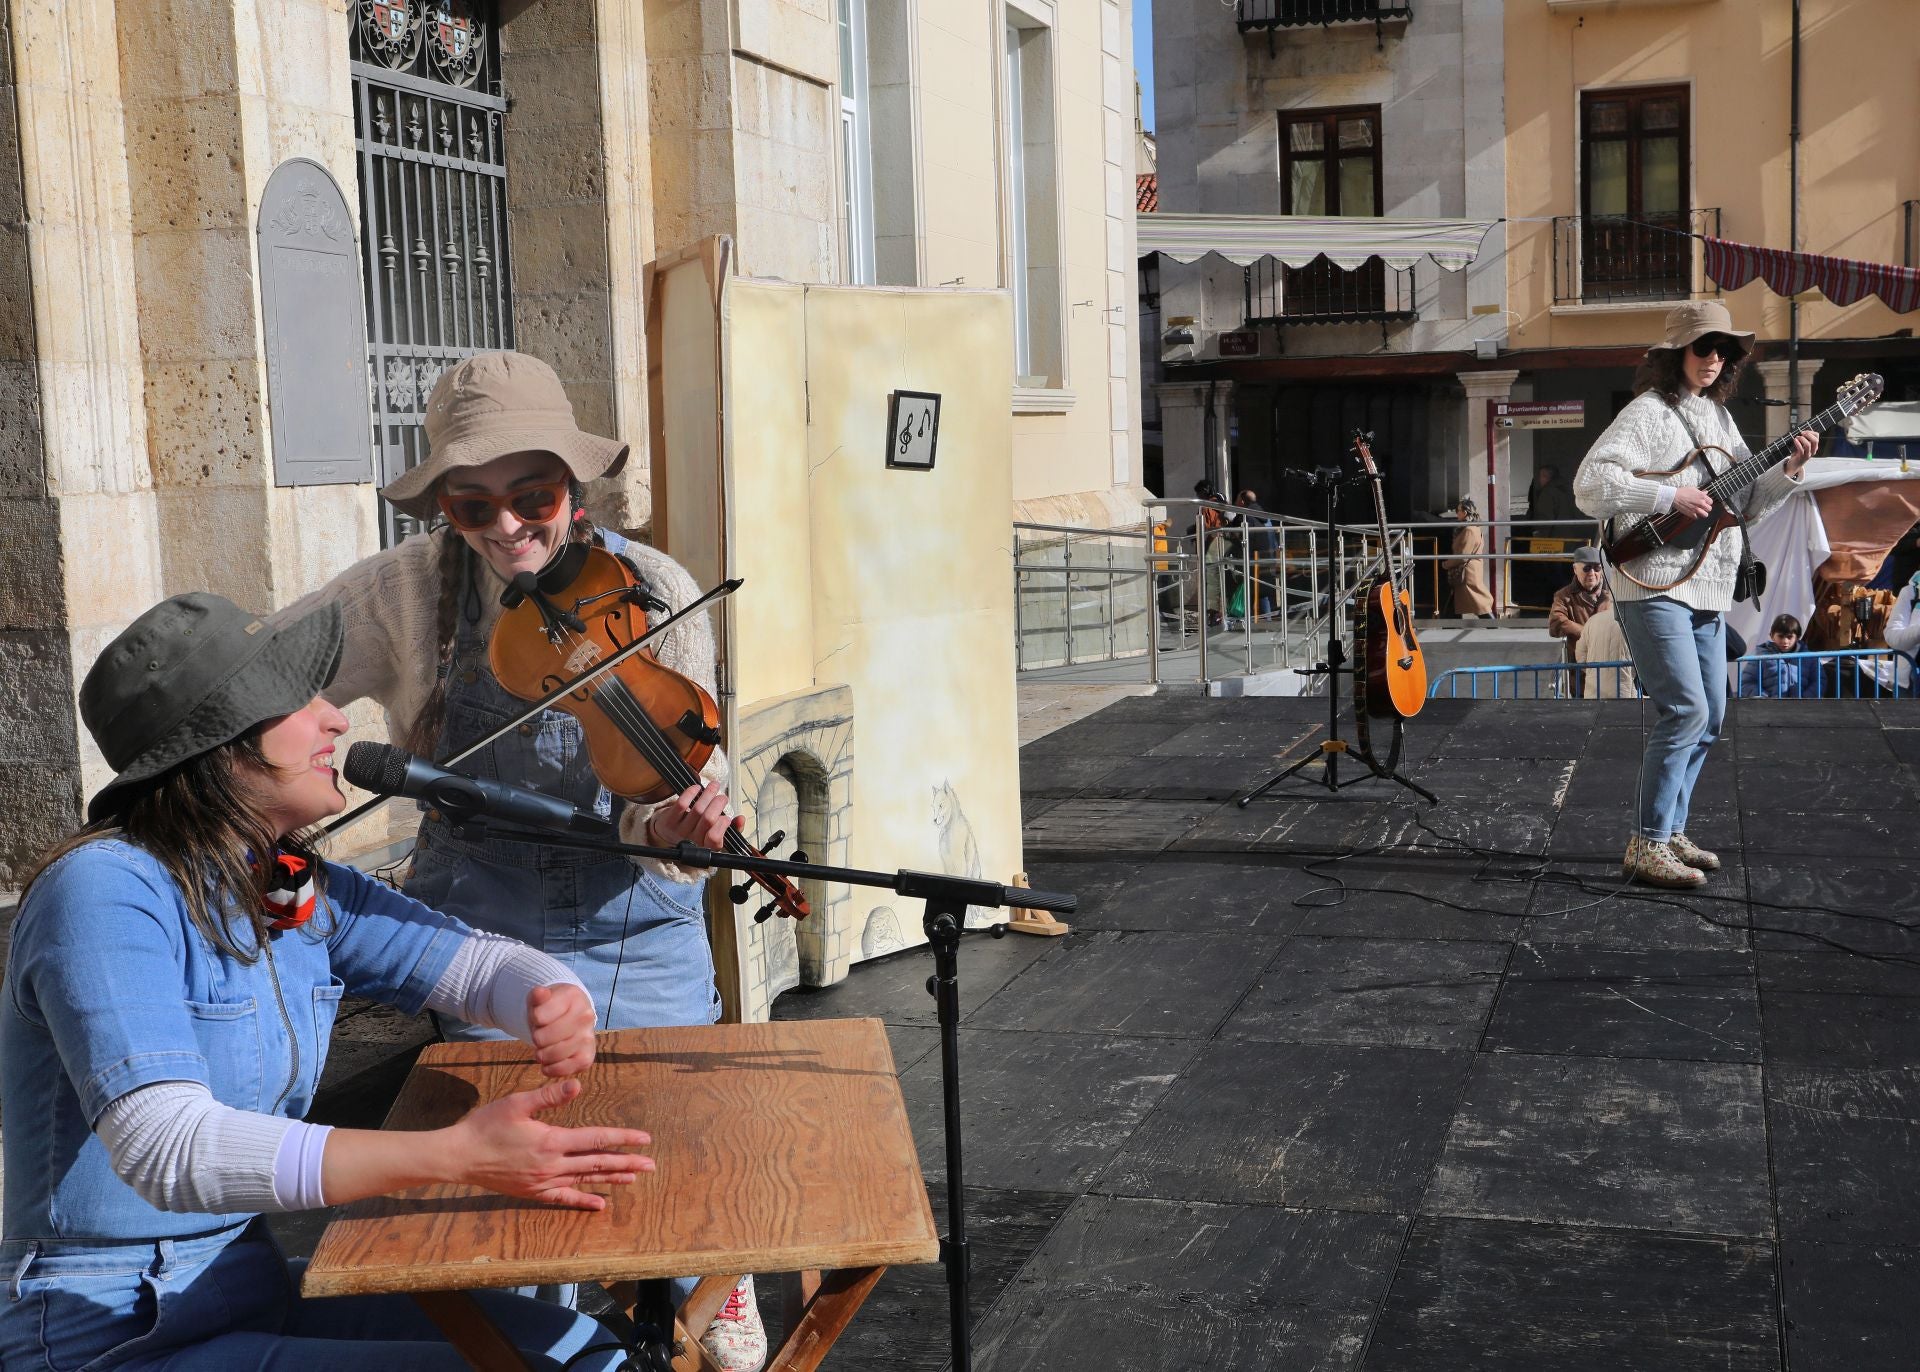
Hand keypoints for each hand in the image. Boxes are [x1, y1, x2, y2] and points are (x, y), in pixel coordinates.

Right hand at [444, 1077, 652, 1210]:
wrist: (459, 1157)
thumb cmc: (486, 1125)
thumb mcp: (516, 1104)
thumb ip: (548, 1096)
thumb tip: (577, 1085)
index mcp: (552, 1141)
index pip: (596, 1139)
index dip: (623, 1139)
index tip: (645, 1140)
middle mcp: (552, 1165)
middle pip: (597, 1163)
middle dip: (626, 1163)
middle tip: (651, 1164)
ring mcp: (544, 1182)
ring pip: (585, 1179)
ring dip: (611, 1179)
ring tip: (634, 1178)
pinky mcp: (534, 1192)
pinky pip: (564, 1198)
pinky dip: (584, 1200)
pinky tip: (599, 1203)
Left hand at [526, 983, 596, 1078]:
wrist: (570, 1017)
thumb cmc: (551, 1008)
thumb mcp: (540, 999)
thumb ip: (537, 996)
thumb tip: (539, 993)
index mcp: (573, 996)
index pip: (539, 1017)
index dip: (533, 1020)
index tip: (538, 1018)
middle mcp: (586, 1016)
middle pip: (543, 1038)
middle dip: (537, 1038)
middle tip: (539, 1036)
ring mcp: (588, 1037)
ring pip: (554, 1054)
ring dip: (542, 1055)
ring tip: (543, 1049)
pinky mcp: (587, 1057)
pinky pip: (565, 1069)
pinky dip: (552, 1069)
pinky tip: (547, 1064)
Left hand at [646, 781, 743, 849]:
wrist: (668, 838)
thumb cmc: (697, 835)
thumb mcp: (715, 837)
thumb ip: (732, 830)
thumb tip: (741, 819)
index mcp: (705, 848)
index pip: (715, 839)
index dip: (722, 825)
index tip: (727, 817)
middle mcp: (691, 842)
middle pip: (708, 819)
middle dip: (718, 804)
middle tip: (723, 797)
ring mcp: (678, 832)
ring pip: (697, 810)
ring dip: (708, 794)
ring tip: (715, 786)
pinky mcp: (668, 821)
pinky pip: (681, 805)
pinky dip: (691, 793)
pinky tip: (697, 788)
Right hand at [1672, 487, 1714, 518]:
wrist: (1674, 497)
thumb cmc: (1683, 492)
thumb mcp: (1693, 489)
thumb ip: (1701, 492)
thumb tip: (1706, 492)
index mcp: (1702, 496)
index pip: (1711, 502)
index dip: (1708, 502)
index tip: (1705, 502)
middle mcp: (1701, 503)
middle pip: (1709, 509)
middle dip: (1706, 508)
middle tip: (1702, 507)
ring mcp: (1696, 509)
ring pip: (1705, 515)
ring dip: (1703, 513)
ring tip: (1699, 511)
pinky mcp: (1691, 514)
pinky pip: (1697, 517)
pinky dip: (1695, 516)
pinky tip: (1693, 513)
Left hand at [1785, 430, 1818, 476]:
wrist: (1794, 465)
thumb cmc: (1798, 454)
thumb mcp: (1803, 446)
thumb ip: (1804, 440)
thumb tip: (1803, 432)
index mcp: (1814, 446)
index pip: (1817, 436)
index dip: (1811, 432)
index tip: (1804, 431)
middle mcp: (1813, 450)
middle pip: (1815, 440)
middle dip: (1808, 435)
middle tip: (1802, 433)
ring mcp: (1808, 454)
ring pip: (1808, 445)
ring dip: (1802, 439)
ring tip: (1797, 438)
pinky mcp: (1801, 457)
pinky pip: (1801, 449)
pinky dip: (1797, 443)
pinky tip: (1795, 440)